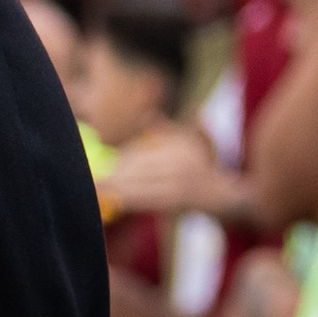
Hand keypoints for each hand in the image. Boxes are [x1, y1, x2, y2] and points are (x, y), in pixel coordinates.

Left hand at [99, 122, 239, 219]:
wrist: (226, 196)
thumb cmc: (205, 166)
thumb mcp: (194, 141)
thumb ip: (170, 130)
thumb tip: (150, 115)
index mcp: (181, 146)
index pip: (144, 152)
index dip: (121, 159)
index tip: (102, 164)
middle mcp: (181, 162)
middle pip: (139, 168)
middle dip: (114, 173)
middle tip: (92, 177)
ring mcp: (180, 182)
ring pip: (141, 184)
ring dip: (116, 187)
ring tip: (95, 188)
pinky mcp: (178, 201)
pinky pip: (149, 200)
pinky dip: (130, 200)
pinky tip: (114, 199)